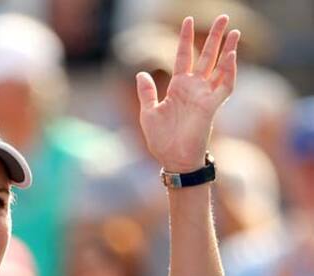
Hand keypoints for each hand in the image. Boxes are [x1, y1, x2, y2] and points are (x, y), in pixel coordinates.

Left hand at [136, 15, 239, 172]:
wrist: (172, 159)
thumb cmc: (161, 139)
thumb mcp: (148, 112)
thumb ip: (147, 92)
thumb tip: (141, 73)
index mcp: (178, 87)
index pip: (184, 56)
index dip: (185, 39)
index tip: (187, 20)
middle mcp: (193, 88)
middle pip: (206, 56)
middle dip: (214, 37)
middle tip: (224, 16)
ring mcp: (204, 96)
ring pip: (219, 67)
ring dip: (227, 49)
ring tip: (233, 31)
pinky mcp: (211, 107)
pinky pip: (224, 86)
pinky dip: (229, 71)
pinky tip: (231, 56)